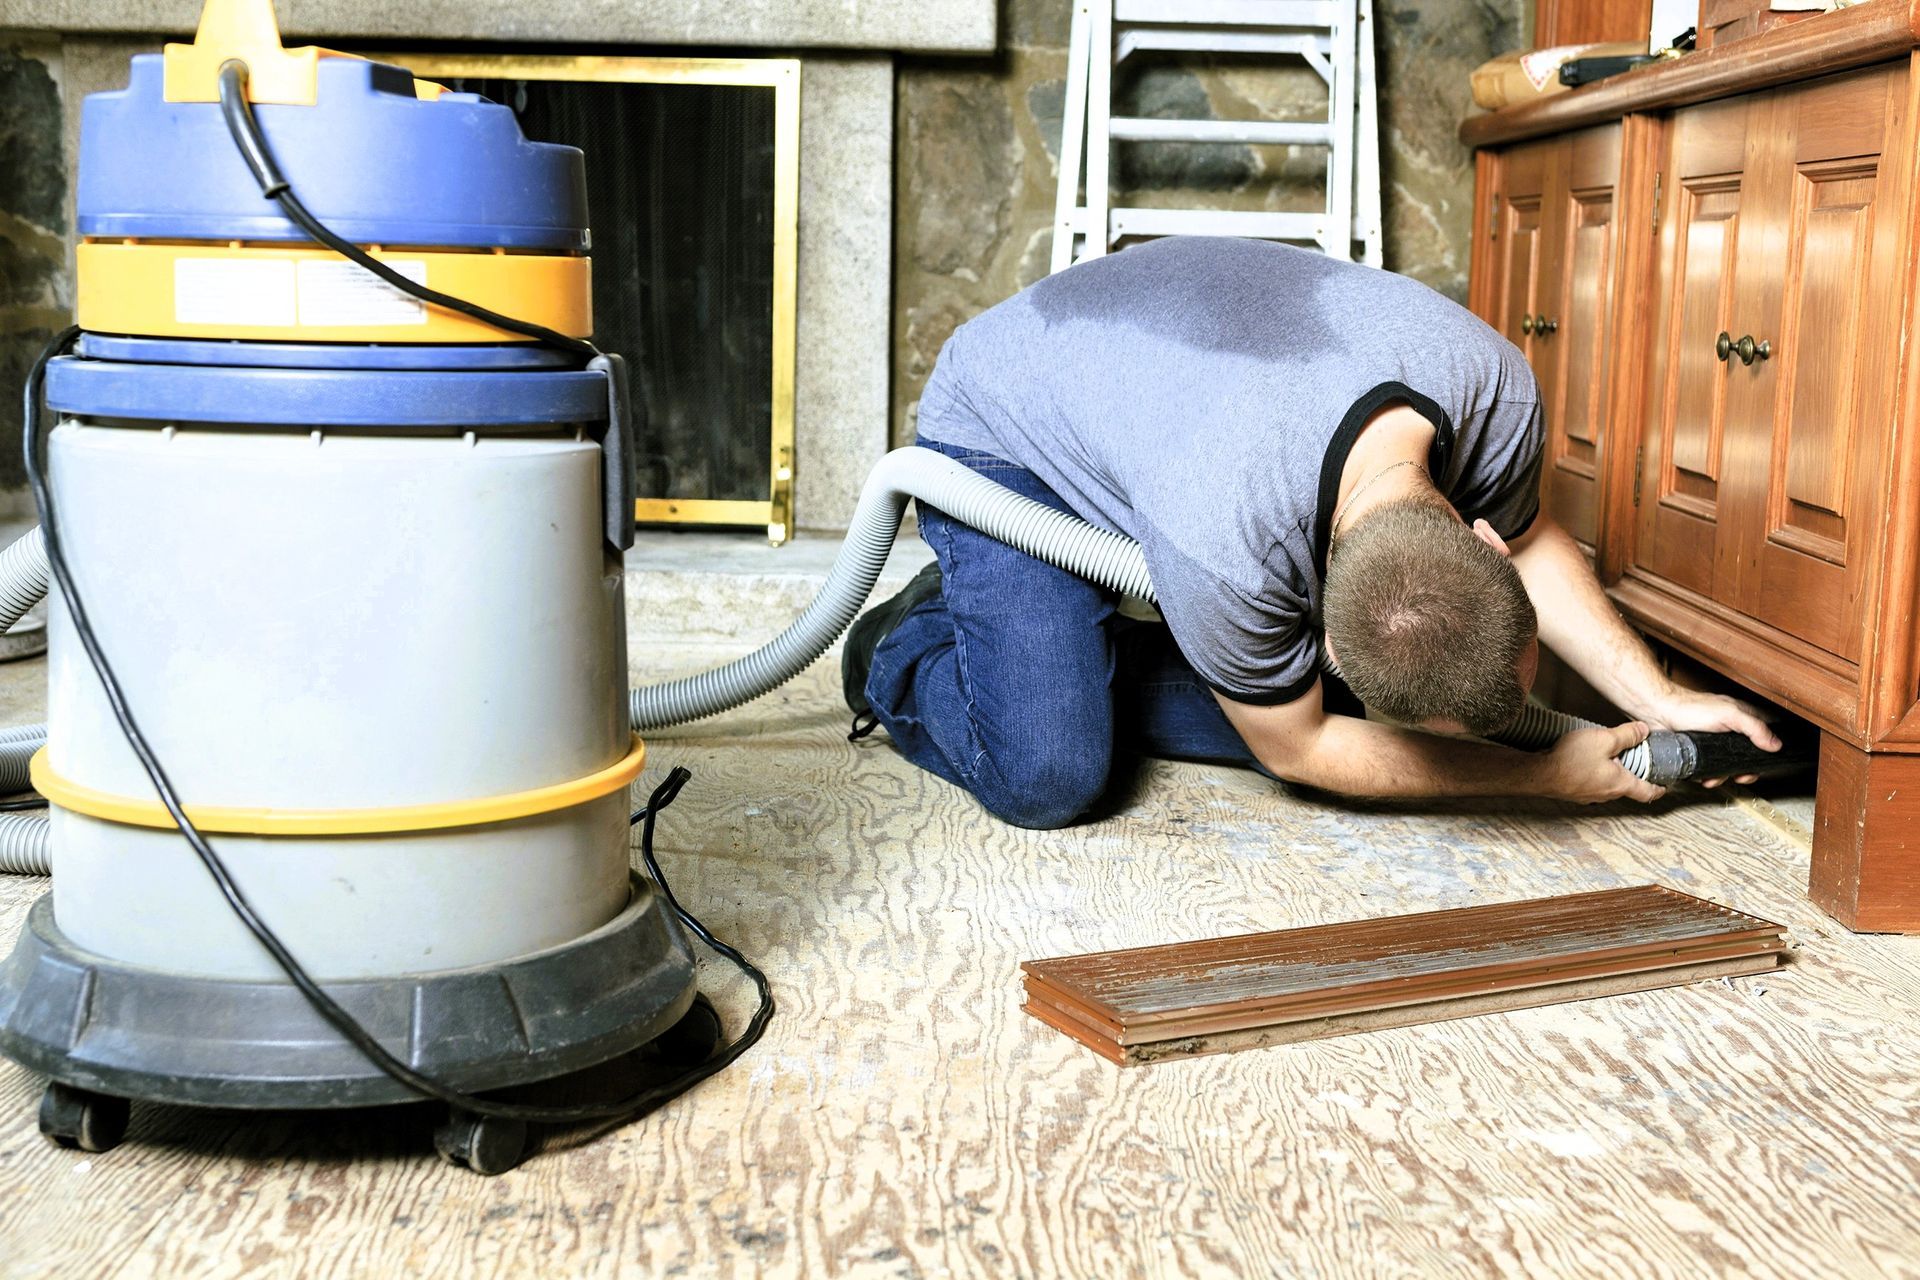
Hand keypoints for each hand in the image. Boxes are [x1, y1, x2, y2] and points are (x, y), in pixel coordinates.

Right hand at [1542, 721, 1665, 804]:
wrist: (1538, 773)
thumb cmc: (1570, 758)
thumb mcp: (1603, 739)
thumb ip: (1627, 735)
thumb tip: (1644, 730)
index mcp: (1620, 784)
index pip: (1647, 792)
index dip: (1659, 789)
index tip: (1665, 786)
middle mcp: (1607, 794)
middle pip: (1627, 787)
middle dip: (1633, 774)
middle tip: (1634, 759)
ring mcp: (1589, 796)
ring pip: (1608, 786)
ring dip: (1612, 774)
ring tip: (1607, 757)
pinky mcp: (1574, 792)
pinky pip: (1592, 784)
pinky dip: (1595, 775)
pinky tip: (1586, 762)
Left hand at [1640, 689, 1780, 786]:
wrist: (1658, 713)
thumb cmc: (1690, 707)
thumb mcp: (1729, 714)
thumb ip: (1753, 728)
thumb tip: (1775, 744)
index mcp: (1740, 718)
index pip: (1763, 737)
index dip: (1766, 752)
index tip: (1761, 765)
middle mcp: (1728, 730)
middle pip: (1744, 756)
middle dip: (1743, 770)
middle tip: (1739, 777)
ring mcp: (1711, 742)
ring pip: (1725, 765)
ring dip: (1721, 776)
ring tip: (1714, 778)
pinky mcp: (1696, 752)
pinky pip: (1706, 768)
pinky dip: (1705, 776)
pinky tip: (1701, 777)